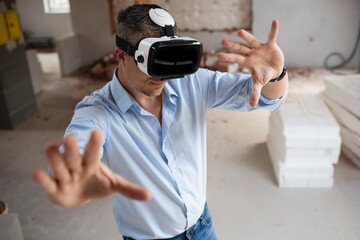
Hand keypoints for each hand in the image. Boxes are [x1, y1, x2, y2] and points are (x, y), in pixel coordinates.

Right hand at [33, 130, 150, 207]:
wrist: (80, 194)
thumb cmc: (96, 183)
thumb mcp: (114, 185)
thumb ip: (129, 189)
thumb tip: (150, 196)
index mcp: (91, 163)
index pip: (93, 152)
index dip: (94, 143)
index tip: (97, 131)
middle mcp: (76, 167)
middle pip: (74, 157)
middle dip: (72, 149)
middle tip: (69, 137)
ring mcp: (64, 177)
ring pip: (59, 167)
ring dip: (55, 159)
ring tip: (50, 146)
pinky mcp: (54, 189)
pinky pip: (48, 184)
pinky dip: (43, 180)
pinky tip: (36, 173)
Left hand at [216, 20, 284, 106]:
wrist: (275, 70)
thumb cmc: (264, 75)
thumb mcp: (259, 84)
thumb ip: (254, 93)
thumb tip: (251, 105)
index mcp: (247, 62)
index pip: (235, 58)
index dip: (228, 57)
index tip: (218, 54)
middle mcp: (251, 53)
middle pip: (240, 48)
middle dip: (232, 45)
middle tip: (222, 41)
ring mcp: (260, 48)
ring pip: (252, 41)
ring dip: (246, 37)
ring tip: (239, 32)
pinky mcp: (270, 45)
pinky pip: (272, 36)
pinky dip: (273, 30)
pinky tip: (275, 22)